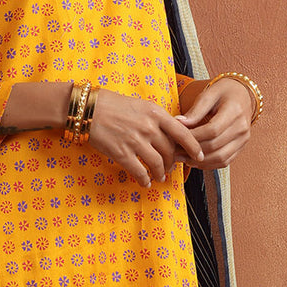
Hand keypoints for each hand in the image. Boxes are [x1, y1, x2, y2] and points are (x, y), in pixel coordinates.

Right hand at [87, 89, 205, 187]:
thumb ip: (155, 118)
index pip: (183, 132)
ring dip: (160, 173)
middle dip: (172, 163)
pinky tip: (145, 182)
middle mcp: (149, 127)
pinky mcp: (121, 153)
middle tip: (170, 168)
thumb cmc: (111, 103)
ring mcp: (135, 141)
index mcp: (155, 113)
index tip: (199, 156)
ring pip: (157, 164)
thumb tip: (168, 134)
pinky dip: (144, 179)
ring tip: (159, 177)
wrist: (86, 108)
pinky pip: (139, 171)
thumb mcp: (139, 104)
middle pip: (170, 151)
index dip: (194, 147)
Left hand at [174, 78, 253, 169]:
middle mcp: (242, 128)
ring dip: (199, 161)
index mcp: (235, 111)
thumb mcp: (209, 94)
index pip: (212, 130)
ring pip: (220, 158)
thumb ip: (195, 110)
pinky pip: (225, 162)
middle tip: (174, 150)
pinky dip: (208, 164)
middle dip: (193, 150)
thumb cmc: (223, 92)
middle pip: (215, 145)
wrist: (242, 95)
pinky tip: (193, 161)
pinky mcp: (241, 147)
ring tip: (181, 157)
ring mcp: (243, 139)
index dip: (193, 136)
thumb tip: (178, 123)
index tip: (177, 137)